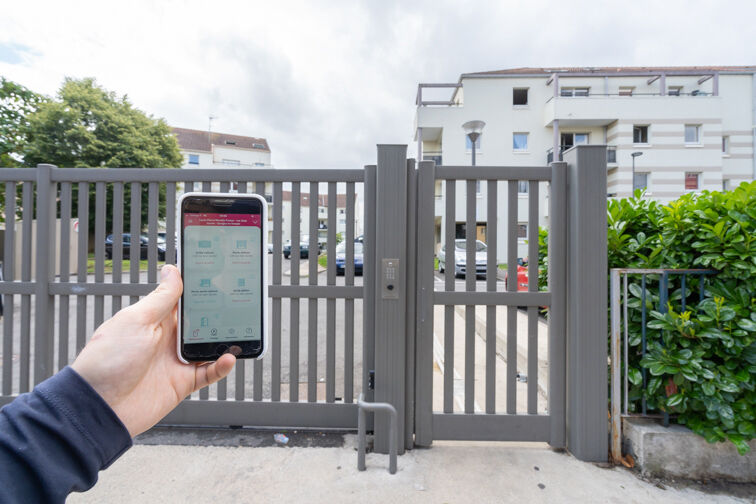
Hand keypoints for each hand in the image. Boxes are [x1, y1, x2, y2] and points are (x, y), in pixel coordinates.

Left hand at [71, 265, 235, 436]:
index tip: (218, 276)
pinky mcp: (181, 383)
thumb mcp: (136, 321)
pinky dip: (221, 366)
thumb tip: (172, 271)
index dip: (198, 288)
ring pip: (208, 346)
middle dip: (217, 313)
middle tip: (237, 303)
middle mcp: (165, 339)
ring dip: (223, 339)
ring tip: (238, 330)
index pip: (181, 299)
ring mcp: (174, 361)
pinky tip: (229, 358)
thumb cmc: (107, 362)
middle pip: (199, 322)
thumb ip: (160, 298)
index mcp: (152, 320)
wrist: (98, 408)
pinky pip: (208, 373)